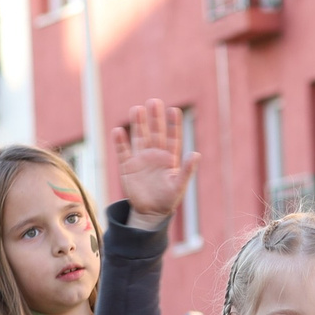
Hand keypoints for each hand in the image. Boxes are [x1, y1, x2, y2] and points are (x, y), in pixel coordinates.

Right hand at [114, 101, 198, 227]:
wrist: (150, 213)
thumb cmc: (168, 199)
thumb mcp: (179, 186)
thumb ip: (187, 170)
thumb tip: (196, 154)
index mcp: (169, 158)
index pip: (172, 137)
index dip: (173, 124)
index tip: (174, 110)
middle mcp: (154, 155)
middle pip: (154, 133)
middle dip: (155, 118)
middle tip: (154, 101)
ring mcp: (140, 159)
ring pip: (139, 137)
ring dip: (138, 124)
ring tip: (137, 109)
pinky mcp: (127, 167)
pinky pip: (123, 152)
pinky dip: (120, 142)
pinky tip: (118, 131)